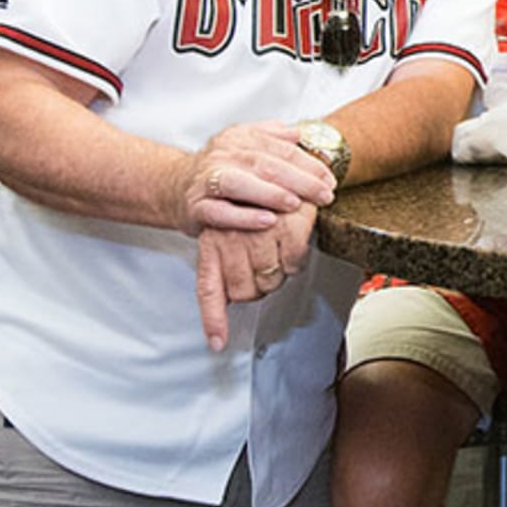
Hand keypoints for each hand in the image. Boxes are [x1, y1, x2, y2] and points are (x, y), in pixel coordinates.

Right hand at [177, 121, 335, 235]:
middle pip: (264, 164)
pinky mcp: (196, 207)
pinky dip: (244, 217)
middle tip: (323, 194)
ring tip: (295, 203)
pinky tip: (267, 221)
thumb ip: (270, 136)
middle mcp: (222, 156)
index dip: (308, 163)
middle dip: (299, 180)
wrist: (173, 187)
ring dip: (270, 193)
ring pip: (239, 184)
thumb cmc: (218, 169)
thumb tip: (297, 133)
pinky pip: (219, 212)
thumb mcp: (242, 144)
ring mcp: (207, 181)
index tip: (329, 179)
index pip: (279, 148)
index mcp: (239, 139)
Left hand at [193, 201, 316, 350]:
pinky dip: (296, 264)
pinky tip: (295, 254)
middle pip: (245, 291)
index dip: (214, 319)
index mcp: (212, 242)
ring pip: (270, 279)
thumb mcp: (226, 235)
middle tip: (267, 274)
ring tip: (281, 261)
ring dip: (279, 277)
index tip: (217, 342)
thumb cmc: (250, 203)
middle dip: (259, 289)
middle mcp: (231, 238)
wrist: (273, 164)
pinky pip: (293, 263)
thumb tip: (219, 329)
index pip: (209, 289)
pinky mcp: (288, 225)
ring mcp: (258, 232)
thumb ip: (224, 269)